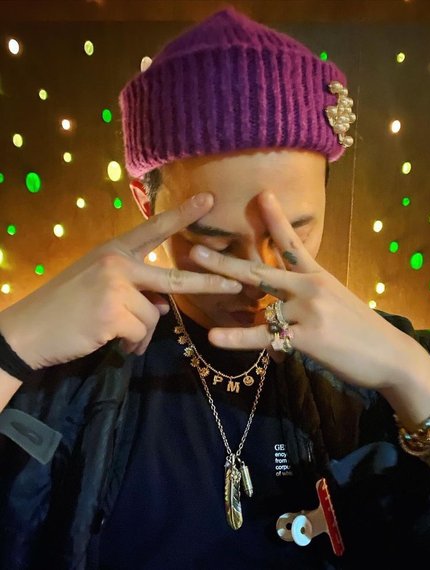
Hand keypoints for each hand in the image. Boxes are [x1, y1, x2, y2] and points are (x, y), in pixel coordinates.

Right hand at [0, 193, 240, 370]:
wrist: (28, 330)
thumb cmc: (64, 306)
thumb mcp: (98, 286)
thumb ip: (132, 288)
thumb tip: (164, 306)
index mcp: (113, 250)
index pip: (153, 229)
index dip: (182, 214)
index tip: (209, 199)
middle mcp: (117, 262)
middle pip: (174, 277)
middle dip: (208, 284)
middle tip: (234, 285)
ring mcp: (115, 287)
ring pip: (155, 315)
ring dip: (142, 332)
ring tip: (121, 336)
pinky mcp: (113, 313)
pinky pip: (141, 333)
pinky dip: (133, 344)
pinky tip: (114, 342)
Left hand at [190, 191, 429, 396]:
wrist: (392, 357)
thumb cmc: (363, 331)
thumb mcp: (336, 303)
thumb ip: (308, 298)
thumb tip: (282, 307)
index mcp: (318, 276)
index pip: (293, 243)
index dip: (276, 219)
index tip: (262, 194)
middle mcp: (310, 286)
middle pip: (262, 269)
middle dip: (227, 259)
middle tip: (195, 248)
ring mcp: (309, 310)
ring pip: (260, 300)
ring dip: (226, 288)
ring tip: (194, 282)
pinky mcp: (307, 336)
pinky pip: (265, 336)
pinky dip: (239, 338)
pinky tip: (215, 339)